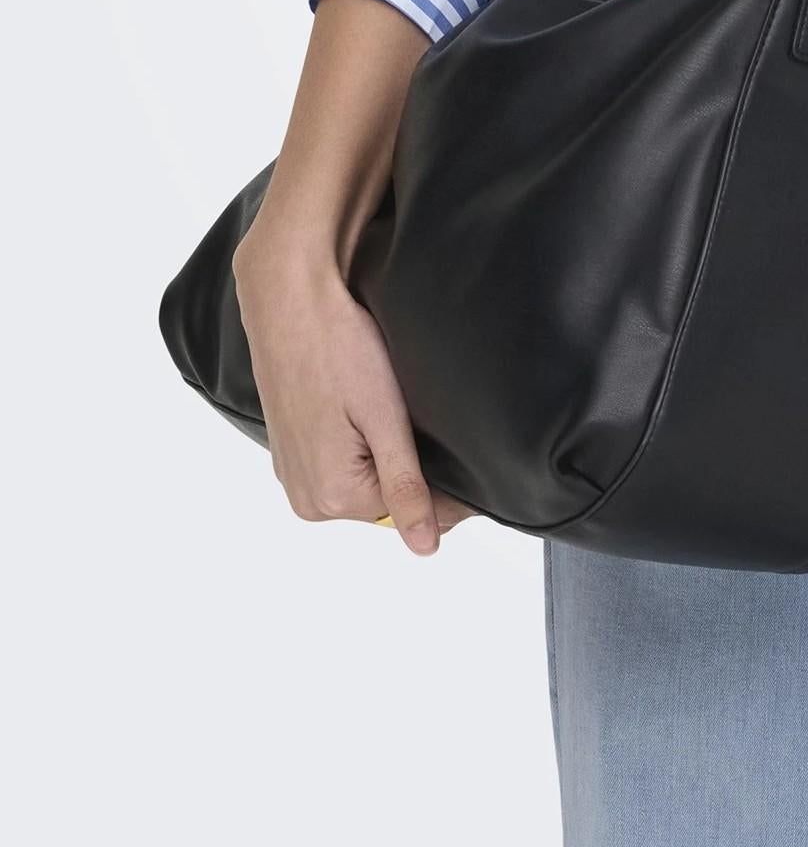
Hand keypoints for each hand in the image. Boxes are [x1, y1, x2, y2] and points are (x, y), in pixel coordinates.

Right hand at [233, 226, 478, 554]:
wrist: (290, 301)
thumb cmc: (339, 350)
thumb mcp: (385, 421)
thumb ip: (406, 487)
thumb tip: (425, 546)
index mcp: (333, 497)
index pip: (416, 516)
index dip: (452, 492)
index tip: (477, 465)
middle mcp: (306, 498)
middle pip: (387, 504)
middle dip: (418, 474)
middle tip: (432, 424)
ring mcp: (293, 474)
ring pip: (365, 486)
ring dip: (390, 460)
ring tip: (398, 412)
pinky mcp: (290, 450)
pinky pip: (341, 466)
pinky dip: (364, 449)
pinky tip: (370, 411)